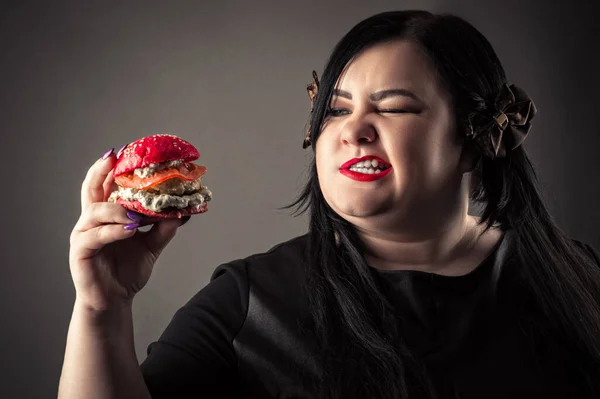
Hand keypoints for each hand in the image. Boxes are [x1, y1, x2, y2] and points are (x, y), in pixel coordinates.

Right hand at [68, 148, 188, 311]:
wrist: (115, 301)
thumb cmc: (127, 270)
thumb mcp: (152, 246)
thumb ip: (164, 228)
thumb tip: (183, 211)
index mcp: (107, 214)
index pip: (107, 184)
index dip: (114, 167)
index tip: (125, 150)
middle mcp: (91, 220)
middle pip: (91, 188)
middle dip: (101, 170)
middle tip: (113, 157)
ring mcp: (83, 234)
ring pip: (94, 211)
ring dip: (117, 208)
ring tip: (136, 213)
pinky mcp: (80, 251)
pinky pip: (95, 236)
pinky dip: (113, 230)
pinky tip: (129, 230)